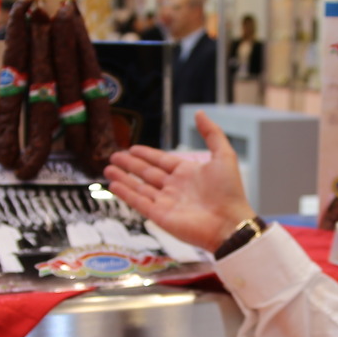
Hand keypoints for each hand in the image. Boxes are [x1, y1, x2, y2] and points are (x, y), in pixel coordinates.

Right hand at [105, 110, 254, 250]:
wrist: (229, 223)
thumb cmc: (229, 191)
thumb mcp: (223, 155)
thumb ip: (211, 133)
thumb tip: (199, 113)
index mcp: (188, 173)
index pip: (162, 161)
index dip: (147, 154)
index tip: (133, 148)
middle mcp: (175, 187)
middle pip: (147, 173)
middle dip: (130, 164)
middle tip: (114, 156)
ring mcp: (166, 202)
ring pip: (139, 187)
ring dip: (123, 178)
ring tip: (107, 169)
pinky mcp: (160, 216)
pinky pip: (139, 202)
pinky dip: (126, 193)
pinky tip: (113, 185)